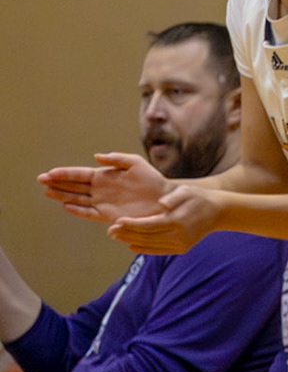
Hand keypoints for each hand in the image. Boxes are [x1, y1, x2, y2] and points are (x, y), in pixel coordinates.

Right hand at [40, 152, 169, 222]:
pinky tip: (66, 206)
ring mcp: (102, 202)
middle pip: (74, 186)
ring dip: (62, 195)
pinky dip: (77, 210)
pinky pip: (88, 212)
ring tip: (48, 191)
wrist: (163, 199)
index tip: (50, 173)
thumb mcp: (135, 163)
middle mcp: (100, 189)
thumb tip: (96, 157)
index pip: (80, 174)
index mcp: (105, 176)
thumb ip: (116, 159)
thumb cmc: (152, 180)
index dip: (65, 173)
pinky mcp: (107, 215)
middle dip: (57, 183)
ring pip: (77, 198)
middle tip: (41, 180)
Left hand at [109, 184, 224, 254]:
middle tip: (110, 231)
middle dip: (127, 234)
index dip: (131, 224)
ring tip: (117, 237)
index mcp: (178, 221)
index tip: (116, 222)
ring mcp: (181, 244)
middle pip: (146, 237)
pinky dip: (143, 249)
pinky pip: (158, 251)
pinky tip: (131, 245)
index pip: (148, 225)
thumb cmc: (200, 198)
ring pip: (150, 246)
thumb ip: (173, 197)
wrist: (219, 212)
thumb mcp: (188, 191)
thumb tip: (161, 204)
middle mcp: (179, 236)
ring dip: (131, 242)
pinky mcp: (182, 249)